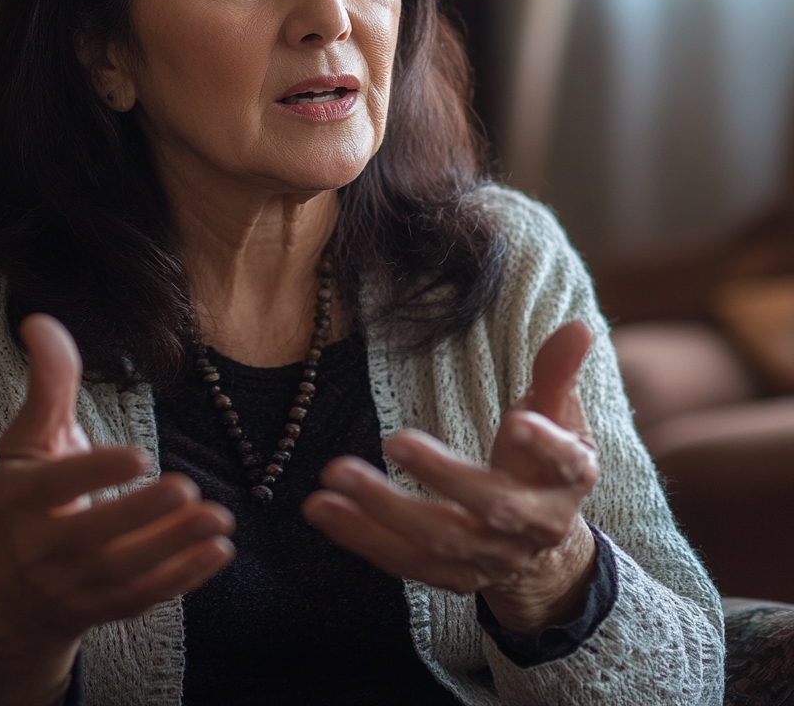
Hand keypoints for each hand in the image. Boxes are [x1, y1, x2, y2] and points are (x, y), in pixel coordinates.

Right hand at [0, 314, 234, 705]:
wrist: (16, 592)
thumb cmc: (30, 494)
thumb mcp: (31, 439)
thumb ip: (48, 384)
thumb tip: (40, 319)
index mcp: (19, 498)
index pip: (56, 486)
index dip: (96, 472)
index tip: (141, 454)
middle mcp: (40, 547)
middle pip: (93, 537)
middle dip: (142, 515)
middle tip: (188, 487)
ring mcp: (73, 585)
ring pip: (125, 572)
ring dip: (175, 548)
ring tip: (220, 520)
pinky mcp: (103, 609)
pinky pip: (143, 598)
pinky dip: (183, 579)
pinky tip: (220, 551)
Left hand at [302, 321, 598, 635]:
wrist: (543, 546)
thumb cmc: (544, 462)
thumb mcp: (559, 417)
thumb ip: (558, 373)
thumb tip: (578, 324)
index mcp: (567, 480)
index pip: (563, 462)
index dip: (544, 445)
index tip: (516, 421)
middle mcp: (534, 525)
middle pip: (490, 506)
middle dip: (442, 476)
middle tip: (394, 439)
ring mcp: (491, 557)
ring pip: (437, 540)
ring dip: (381, 511)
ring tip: (333, 476)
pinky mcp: (452, 576)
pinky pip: (404, 561)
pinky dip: (360, 537)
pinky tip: (321, 509)